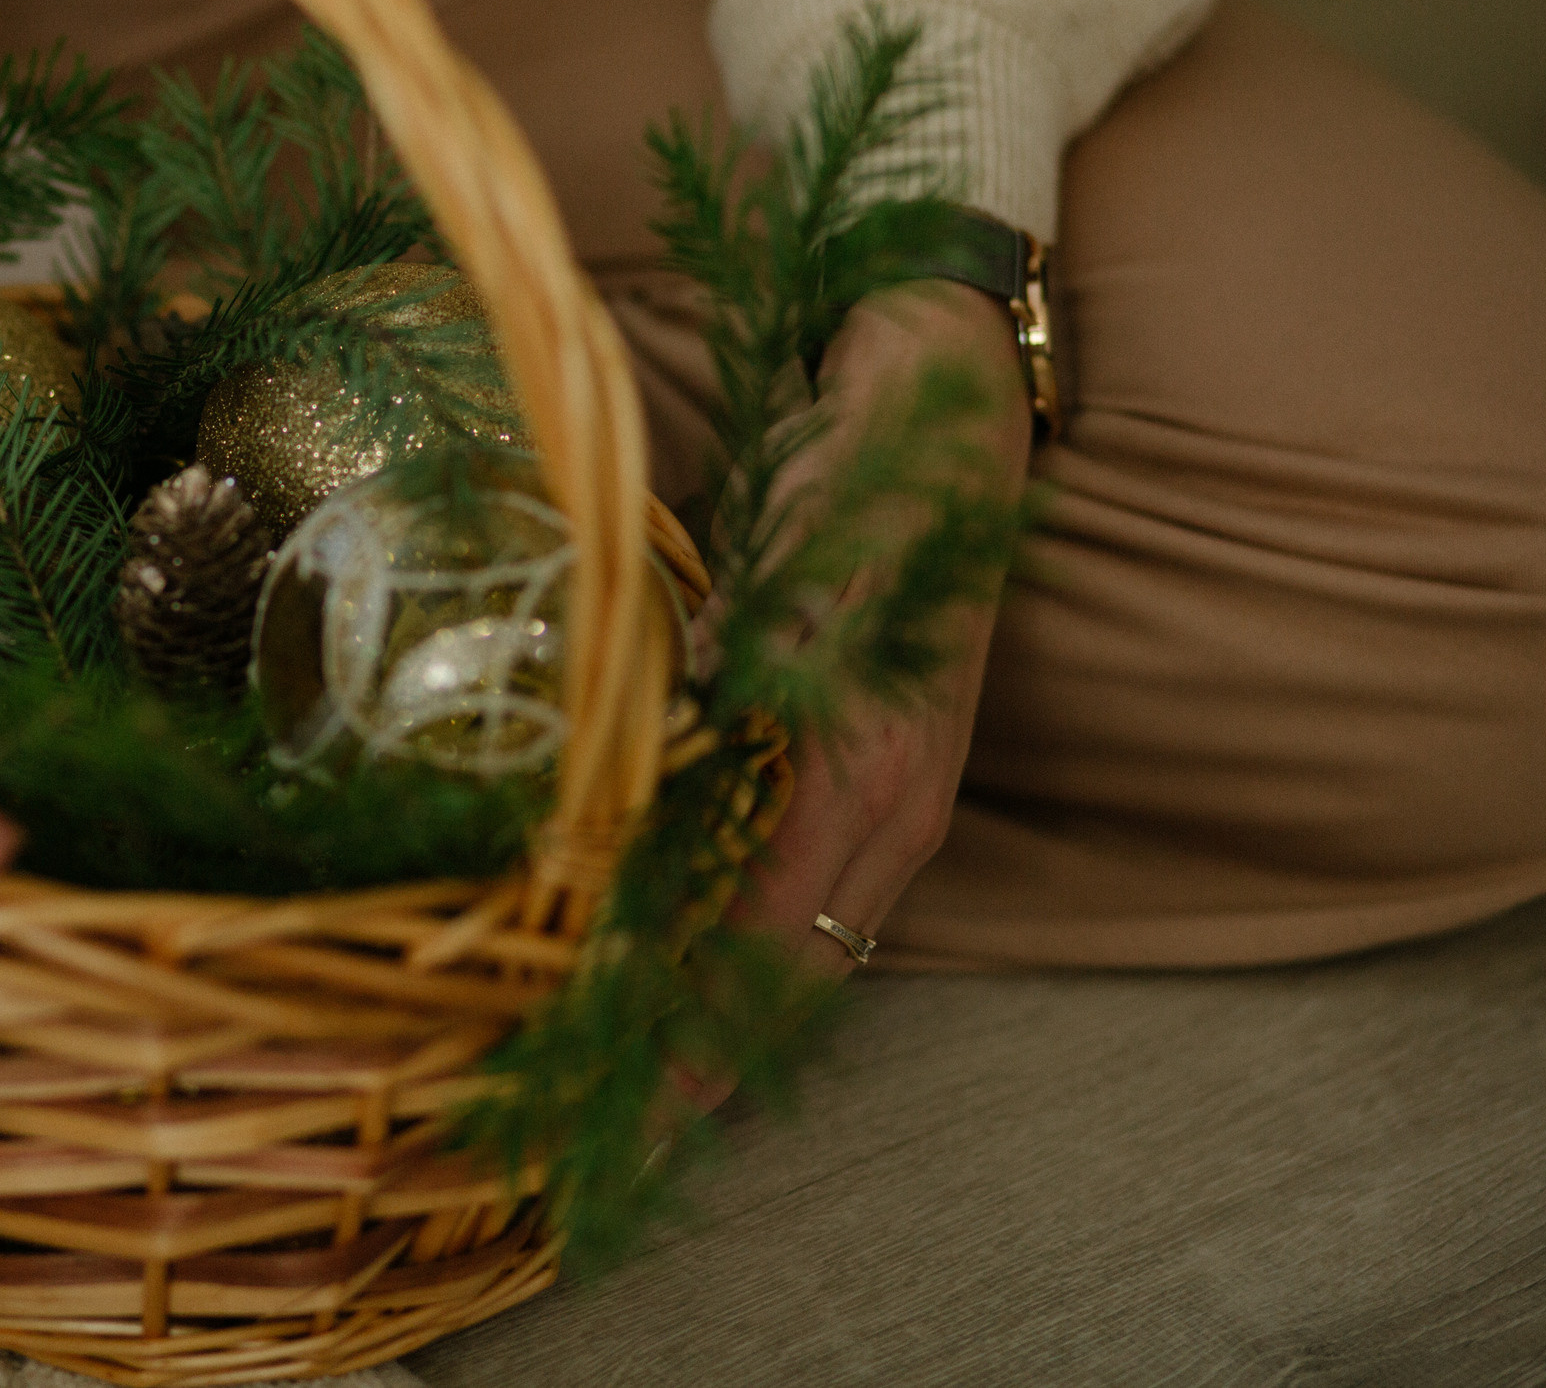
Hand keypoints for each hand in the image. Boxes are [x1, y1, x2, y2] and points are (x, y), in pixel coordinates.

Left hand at [684, 282, 1029, 1110]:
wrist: (941, 408)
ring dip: (725, 1024)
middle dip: (701, 1067)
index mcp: (864, 780)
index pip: (756, 953)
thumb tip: (622, 823)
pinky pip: (817, 899)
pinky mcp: (888, 779)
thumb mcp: (772, 594)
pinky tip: (694, 977)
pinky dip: (755, 957)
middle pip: (788, 982)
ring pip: (807, 953)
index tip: (612, 1119)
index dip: (683, 1043)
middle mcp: (892, 815)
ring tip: (635, 1084)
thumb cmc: (848, 488)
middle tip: (604, 1135)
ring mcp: (899, 804)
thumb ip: (719, 703)